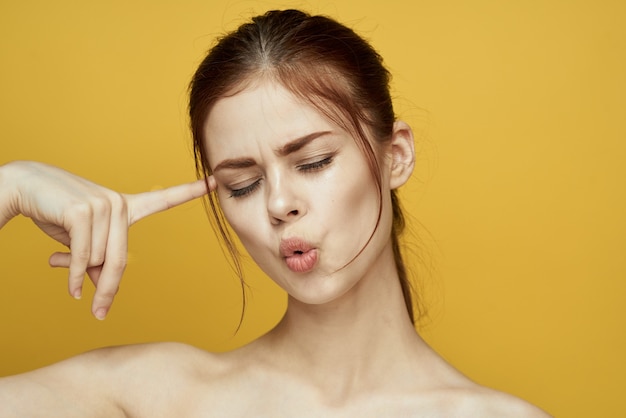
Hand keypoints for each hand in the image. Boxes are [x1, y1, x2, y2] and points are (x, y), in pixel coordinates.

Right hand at [1, 161, 213, 318]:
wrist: (23, 187)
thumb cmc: (57, 214)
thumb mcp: (84, 241)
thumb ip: (100, 261)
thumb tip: (105, 291)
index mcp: (125, 206)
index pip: (163, 199)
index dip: (190, 191)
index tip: (214, 181)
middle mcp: (119, 204)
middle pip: (120, 260)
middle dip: (108, 290)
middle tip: (98, 312)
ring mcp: (103, 205)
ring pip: (99, 260)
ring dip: (80, 276)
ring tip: (63, 268)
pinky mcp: (84, 212)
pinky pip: (84, 257)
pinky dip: (74, 276)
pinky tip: (71, 286)